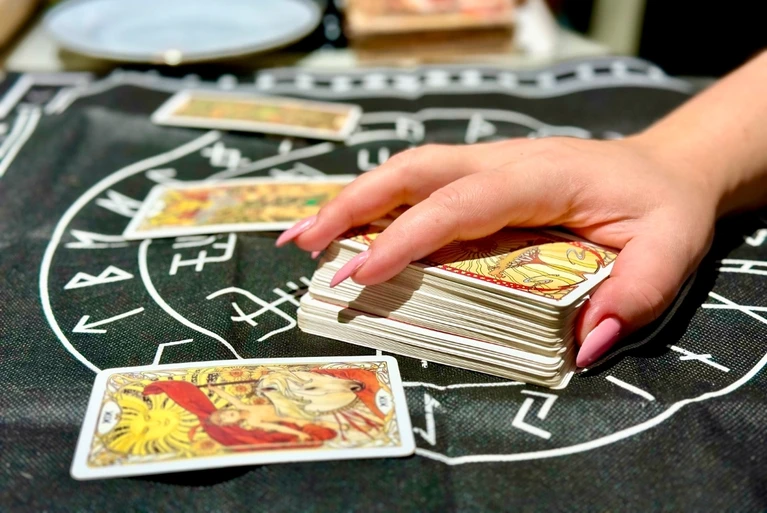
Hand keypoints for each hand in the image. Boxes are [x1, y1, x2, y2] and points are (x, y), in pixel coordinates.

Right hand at [281, 136, 719, 365]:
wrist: (664, 167)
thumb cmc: (661, 207)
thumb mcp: (670, 251)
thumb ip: (634, 296)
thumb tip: (583, 348)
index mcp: (539, 177)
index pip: (459, 205)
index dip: (407, 237)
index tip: (362, 276)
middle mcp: (501, 162)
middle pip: (413, 172)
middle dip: (352, 207)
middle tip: (303, 247)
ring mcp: (486, 165)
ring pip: (405, 172)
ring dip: (349, 201)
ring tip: (301, 239)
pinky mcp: (479, 178)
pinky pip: (418, 186)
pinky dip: (374, 205)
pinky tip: (345, 230)